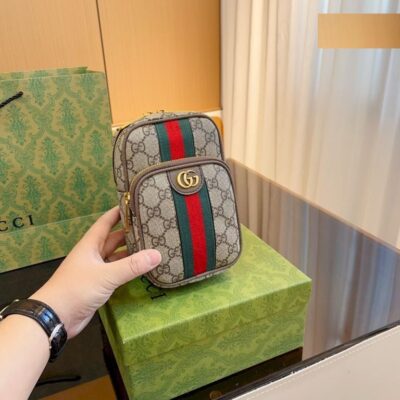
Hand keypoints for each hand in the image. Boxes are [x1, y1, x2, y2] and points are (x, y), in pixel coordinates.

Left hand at [30, 206, 160, 337]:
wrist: (56, 317)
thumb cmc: (77, 289)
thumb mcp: (106, 275)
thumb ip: (132, 265)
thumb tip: (157, 254)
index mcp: (90, 245)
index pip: (105, 222)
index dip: (118, 212)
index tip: (134, 204)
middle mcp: (93, 254)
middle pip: (113, 239)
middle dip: (129, 233)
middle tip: (150, 227)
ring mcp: (95, 270)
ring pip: (116, 256)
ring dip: (130, 252)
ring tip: (151, 246)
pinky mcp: (98, 285)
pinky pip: (116, 272)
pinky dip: (128, 269)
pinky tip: (141, 269)